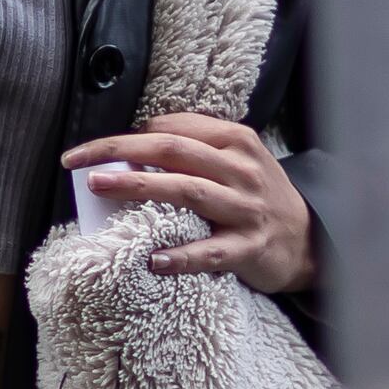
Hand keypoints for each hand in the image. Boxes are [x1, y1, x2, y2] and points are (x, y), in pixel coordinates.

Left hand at [63, 115, 316, 295]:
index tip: (91, 150)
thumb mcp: (236, 158)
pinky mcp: (251, 248)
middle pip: (173, 150)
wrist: (310, 238)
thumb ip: (195, 147)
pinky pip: (211, 252)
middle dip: (121, 151)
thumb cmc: (257, 194)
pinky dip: (181, 256)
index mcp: (234, 141)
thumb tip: (134, 143)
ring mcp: (246, 209)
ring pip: (188, 192)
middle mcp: (241, 170)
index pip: (172, 128)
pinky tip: (152, 259)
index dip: (127, 135)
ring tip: (100, 187)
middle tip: (78, 160)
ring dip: (140, 186)